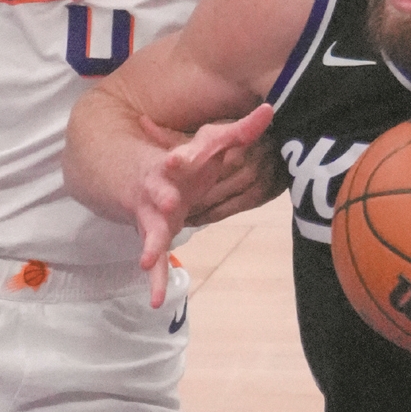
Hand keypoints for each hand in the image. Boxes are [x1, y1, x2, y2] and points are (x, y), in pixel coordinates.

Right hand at [131, 103, 275, 305]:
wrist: (138, 177)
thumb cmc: (185, 162)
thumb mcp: (211, 144)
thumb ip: (242, 130)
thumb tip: (271, 108)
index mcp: (174, 166)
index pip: (178, 159)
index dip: (180, 157)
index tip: (179, 158)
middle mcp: (159, 190)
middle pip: (159, 193)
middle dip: (162, 196)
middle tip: (169, 201)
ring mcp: (153, 217)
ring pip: (151, 231)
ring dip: (151, 244)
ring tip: (145, 261)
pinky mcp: (153, 238)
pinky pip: (154, 262)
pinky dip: (155, 282)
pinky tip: (156, 302)